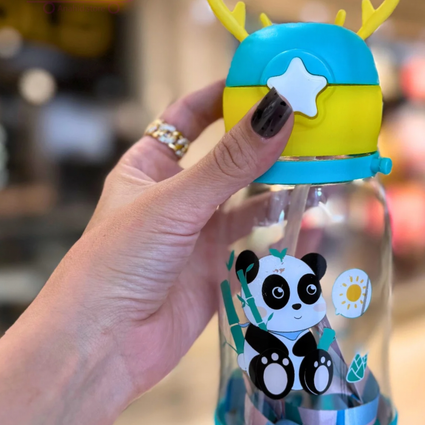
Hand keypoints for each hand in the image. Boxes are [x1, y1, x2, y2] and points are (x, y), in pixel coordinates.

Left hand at [21, 82, 292, 401]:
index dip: (222, 95)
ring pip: (248, 203)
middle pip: (228, 159)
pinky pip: (257, 246)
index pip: (187, 117)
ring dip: (282, 189)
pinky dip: (283, 234)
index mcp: (147, 169)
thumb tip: (278, 110)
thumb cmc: (116, 264)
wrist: (102, 347)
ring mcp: (196, 237)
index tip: (265, 78)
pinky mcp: (216, 273)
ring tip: (322, 171)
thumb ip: (230, 163)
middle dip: (265, 143)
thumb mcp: (174, 204)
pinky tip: (310, 223)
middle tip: (311, 124)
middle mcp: (174, 199)